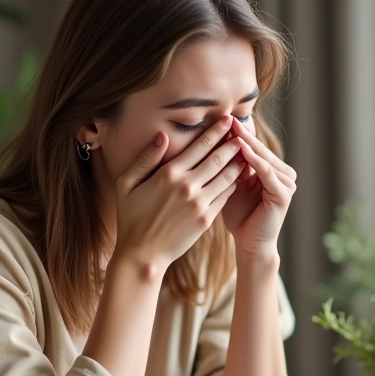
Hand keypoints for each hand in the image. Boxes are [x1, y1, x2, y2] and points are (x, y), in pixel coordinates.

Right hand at [114, 116, 246, 269]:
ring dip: (238, 162)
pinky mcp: (206, 219)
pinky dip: (234, 184)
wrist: (143, 254)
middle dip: (233, 143)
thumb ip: (145, 158)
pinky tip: (239, 176)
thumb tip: (163, 136)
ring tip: (247, 151)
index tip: (227, 120)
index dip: (216, 131)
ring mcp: (199, 204)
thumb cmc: (131, 217)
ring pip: (226, 177)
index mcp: (168, 174)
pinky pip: (225, 196)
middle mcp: (187, 186)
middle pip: (218, 159)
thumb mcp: (127, 184)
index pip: (199, 147)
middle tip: (244, 131)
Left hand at [221, 116, 296, 256]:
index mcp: (270, 169)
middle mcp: (282, 173)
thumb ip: (228, 165)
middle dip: (242, 134)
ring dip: (248, 144)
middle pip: (259, 148)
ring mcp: (286, 183)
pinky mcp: (284, 193)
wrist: (249, 244)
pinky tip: (243, 151)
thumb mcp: (230, 185)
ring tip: (233, 130)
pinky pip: (267, 173)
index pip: (252, 146)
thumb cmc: (237, 217)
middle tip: (226, 118)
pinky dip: (255, 161)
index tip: (219, 119)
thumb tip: (214, 140)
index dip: (236, 133)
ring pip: (264, 158)